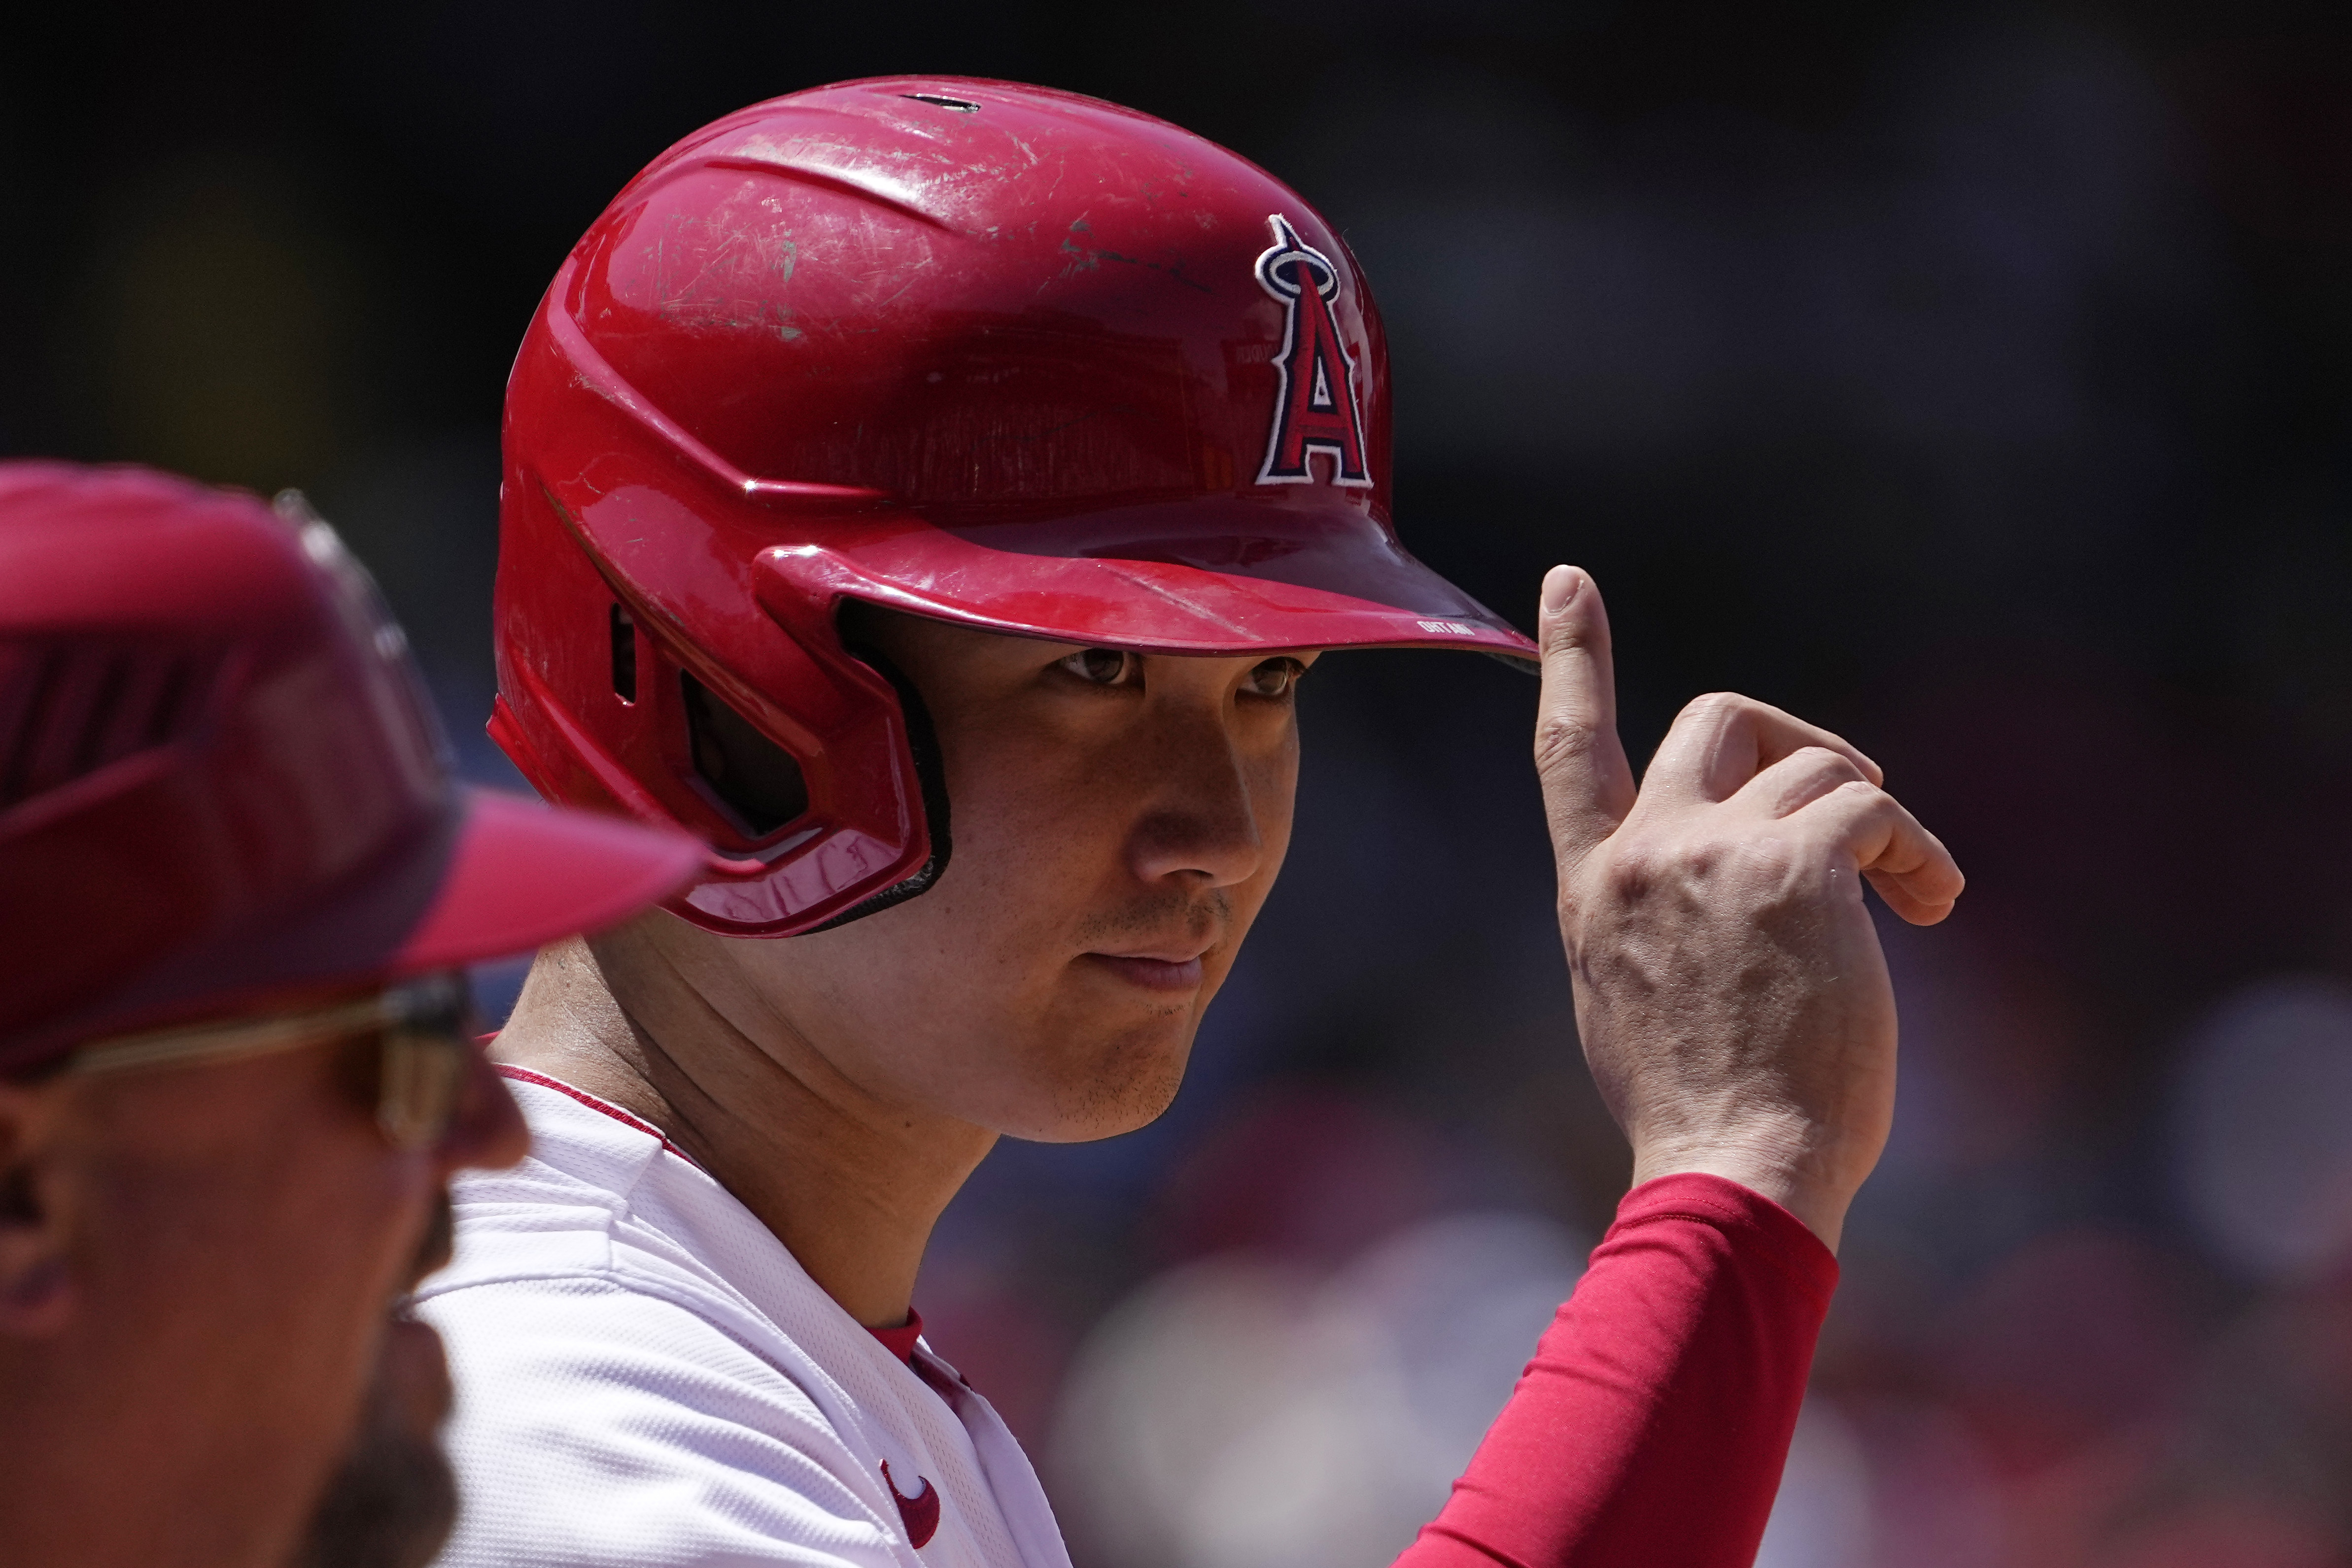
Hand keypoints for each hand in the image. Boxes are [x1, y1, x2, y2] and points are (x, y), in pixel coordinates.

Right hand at [1533, 566, 1962, 1251]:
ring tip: (1916, 895)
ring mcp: (1714, 855)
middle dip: (1794, 736)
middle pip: (1716, 718)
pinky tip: (1931, 906)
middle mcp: (1645, 854)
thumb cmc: (1697, 1109)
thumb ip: (1655, 913)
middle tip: (1854, 797)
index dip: (1568, 656)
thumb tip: (1722, 881)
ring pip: (1818, 767)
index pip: (1565, 746)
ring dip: (1877, 821)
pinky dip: (1916, 850)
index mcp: (1594, 887)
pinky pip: (1872, 809)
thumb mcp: (1630, 994)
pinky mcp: (1797, 869)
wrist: (1731, 1168)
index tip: (1566, 582)